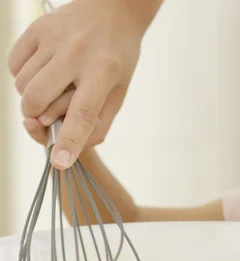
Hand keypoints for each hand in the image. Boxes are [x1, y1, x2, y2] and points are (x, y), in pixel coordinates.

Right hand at [8, 0, 145, 168]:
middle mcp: (77, 53)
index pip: (84, 112)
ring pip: (22, 86)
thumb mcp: (120, 90)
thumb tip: (68, 148)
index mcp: (105, 70)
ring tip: (54, 87)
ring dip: (32, 97)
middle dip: (36, 118)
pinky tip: (44, 71)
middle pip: (37, 100)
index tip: (59, 162)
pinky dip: (23, 76)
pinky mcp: (37, 28)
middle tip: (47, 117)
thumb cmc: (118, 57)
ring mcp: (53, 38)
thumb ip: (98, 121)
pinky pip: (13, 66)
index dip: (70, 140)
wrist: (114, 10)